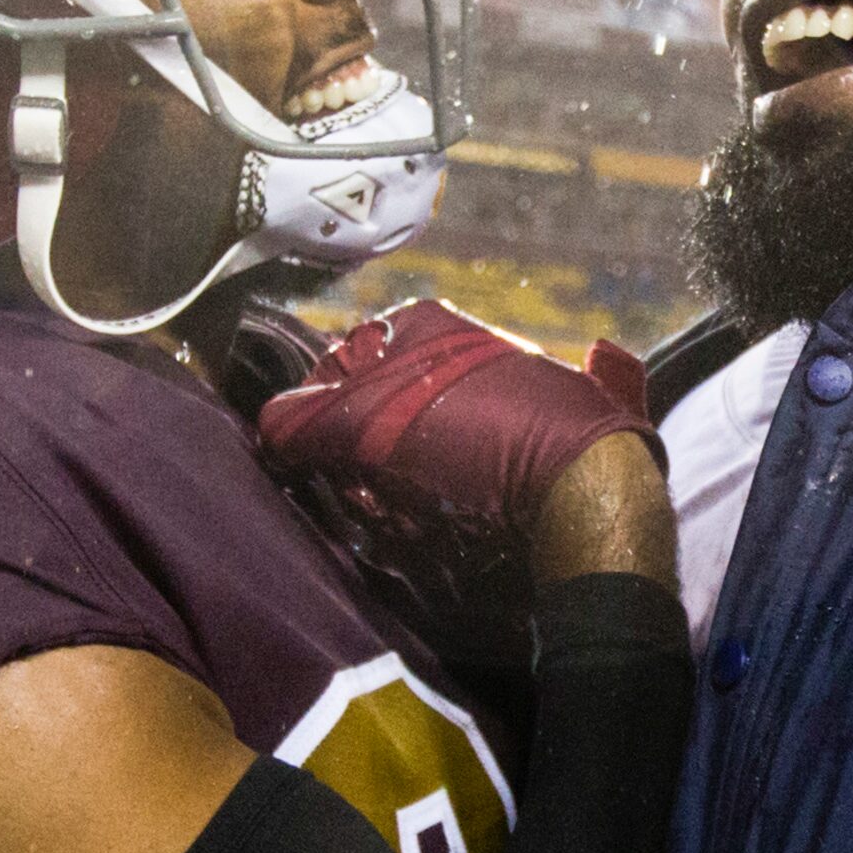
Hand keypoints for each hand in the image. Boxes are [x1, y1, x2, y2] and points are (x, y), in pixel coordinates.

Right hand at [259, 300, 660, 538]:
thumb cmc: (483, 434)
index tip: (319, 460)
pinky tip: (447, 526)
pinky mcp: (517, 454)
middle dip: (361, 465)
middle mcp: (459, 358)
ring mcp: (492, 407)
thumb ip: (308, 420)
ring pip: (407, 460)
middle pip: (371, 418)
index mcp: (428, 326)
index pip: (339, 364)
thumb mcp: (377, 419)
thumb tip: (267, 427)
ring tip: (414, 518)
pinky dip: (439, 509)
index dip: (320, 418)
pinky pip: (450, 485)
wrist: (586, 484)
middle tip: (373, 497)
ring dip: (398, 498)